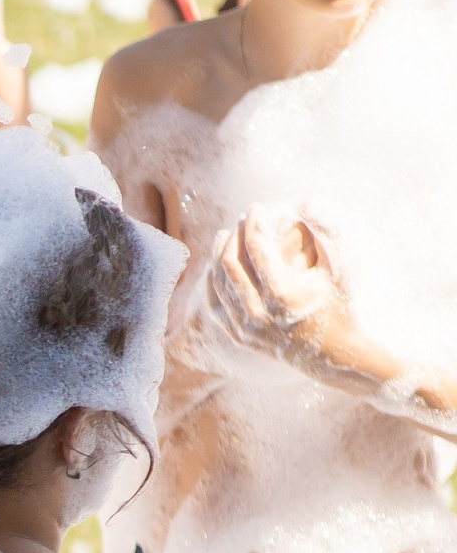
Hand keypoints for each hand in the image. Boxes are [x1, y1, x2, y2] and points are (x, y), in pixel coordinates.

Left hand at [207, 208, 359, 375]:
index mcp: (282, 294)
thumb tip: (305, 199)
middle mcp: (258, 312)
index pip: (256, 248)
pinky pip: (215, 302)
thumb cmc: (338, 305)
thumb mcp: (338, 268)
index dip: (253, 223)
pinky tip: (218, 263)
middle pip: (230, 262)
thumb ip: (326, 231)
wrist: (330, 354)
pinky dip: (213, 280)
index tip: (256, 208)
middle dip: (234, 235)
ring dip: (218, 254)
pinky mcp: (236, 335)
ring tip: (226, 235)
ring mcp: (244, 326)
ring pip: (218, 282)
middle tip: (241, 220)